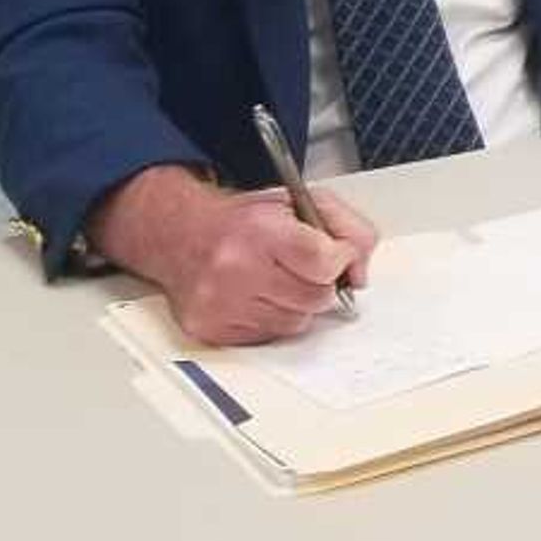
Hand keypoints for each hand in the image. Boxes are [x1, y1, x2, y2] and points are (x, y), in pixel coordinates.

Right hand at [93, 164, 373, 346]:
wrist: (181, 235)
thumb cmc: (244, 221)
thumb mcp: (302, 202)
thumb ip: (349, 228)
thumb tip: (359, 272)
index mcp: (259, 231)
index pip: (324, 261)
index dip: (340, 259)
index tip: (335, 255)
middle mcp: (234, 268)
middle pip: (315, 297)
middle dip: (321, 284)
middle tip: (304, 269)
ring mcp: (220, 303)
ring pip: (296, 322)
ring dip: (298, 304)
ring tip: (277, 281)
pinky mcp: (211, 329)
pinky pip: (269, 337)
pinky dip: (273, 319)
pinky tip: (257, 296)